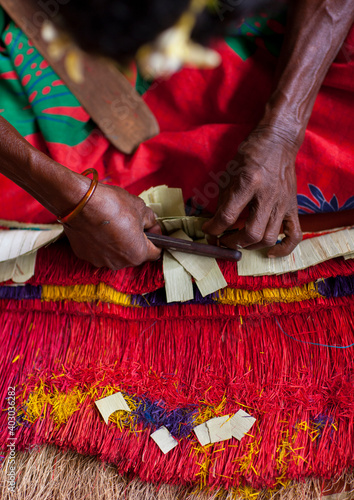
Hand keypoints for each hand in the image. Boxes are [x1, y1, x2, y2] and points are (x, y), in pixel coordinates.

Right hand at [63, 184, 161, 268]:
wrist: (80, 202)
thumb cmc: (113, 205)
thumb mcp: (140, 207)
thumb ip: (150, 219)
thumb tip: (151, 222)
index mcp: (138, 254)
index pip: (155, 251)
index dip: (155, 237)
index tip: (150, 227)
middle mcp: (120, 263)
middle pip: (134, 254)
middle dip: (135, 241)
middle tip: (130, 223)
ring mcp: (101, 261)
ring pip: (115, 254)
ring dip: (117, 243)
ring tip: (111, 225)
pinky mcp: (85, 255)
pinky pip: (98, 251)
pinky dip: (100, 242)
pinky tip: (97, 228)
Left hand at [202, 126, 302, 256]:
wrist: (279, 142)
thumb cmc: (250, 155)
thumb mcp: (230, 173)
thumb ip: (223, 200)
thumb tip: (214, 224)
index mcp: (248, 182)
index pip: (227, 215)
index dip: (213, 228)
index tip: (208, 231)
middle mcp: (267, 195)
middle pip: (251, 233)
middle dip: (232, 242)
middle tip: (223, 240)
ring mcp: (283, 203)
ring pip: (269, 238)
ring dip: (250, 246)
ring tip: (240, 242)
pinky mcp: (293, 207)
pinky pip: (294, 235)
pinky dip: (283, 249)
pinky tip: (270, 252)